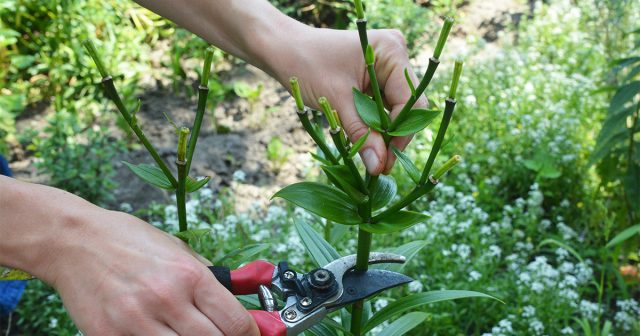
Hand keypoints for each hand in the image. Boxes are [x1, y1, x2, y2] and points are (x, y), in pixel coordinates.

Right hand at [45, 207, 258, 335]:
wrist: (74, 240)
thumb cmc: (129, 241)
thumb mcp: (178, 249)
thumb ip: (210, 278)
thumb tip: (241, 300)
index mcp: (189, 275)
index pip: (235, 322)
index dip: (250, 334)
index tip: (251, 335)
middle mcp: (166, 299)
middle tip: (221, 334)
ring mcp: (136, 322)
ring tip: (191, 332)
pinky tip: (162, 334)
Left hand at [267, 27, 426, 174]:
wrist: (284, 49)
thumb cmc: (307, 65)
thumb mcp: (336, 101)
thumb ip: (360, 133)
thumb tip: (378, 166)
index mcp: (392, 51)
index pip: (410, 100)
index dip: (400, 133)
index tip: (385, 161)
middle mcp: (396, 55)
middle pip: (408, 105)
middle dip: (394, 135)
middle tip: (380, 166)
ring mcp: (389, 65)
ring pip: (397, 108)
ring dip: (385, 132)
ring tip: (374, 158)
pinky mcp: (378, 76)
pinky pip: (385, 105)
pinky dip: (376, 124)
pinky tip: (368, 142)